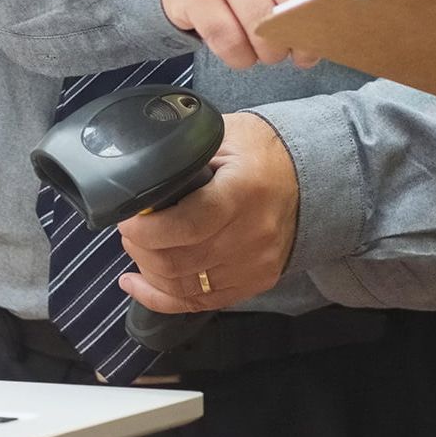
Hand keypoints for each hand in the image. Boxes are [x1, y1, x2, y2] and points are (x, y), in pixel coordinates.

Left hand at [116, 112, 299, 313]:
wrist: (309, 176)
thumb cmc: (259, 150)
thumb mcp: (223, 135)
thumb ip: (184, 155)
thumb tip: (139, 172)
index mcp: (242, 192)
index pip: (186, 225)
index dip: (146, 228)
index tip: (126, 217)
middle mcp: (252, 234)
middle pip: (179, 261)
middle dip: (140, 247)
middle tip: (128, 229)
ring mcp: (255, 264)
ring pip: (184, 286)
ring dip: (148, 270)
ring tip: (137, 247)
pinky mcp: (255, 281)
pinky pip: (200, 302)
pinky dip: (162, 296)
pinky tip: (137, 283)